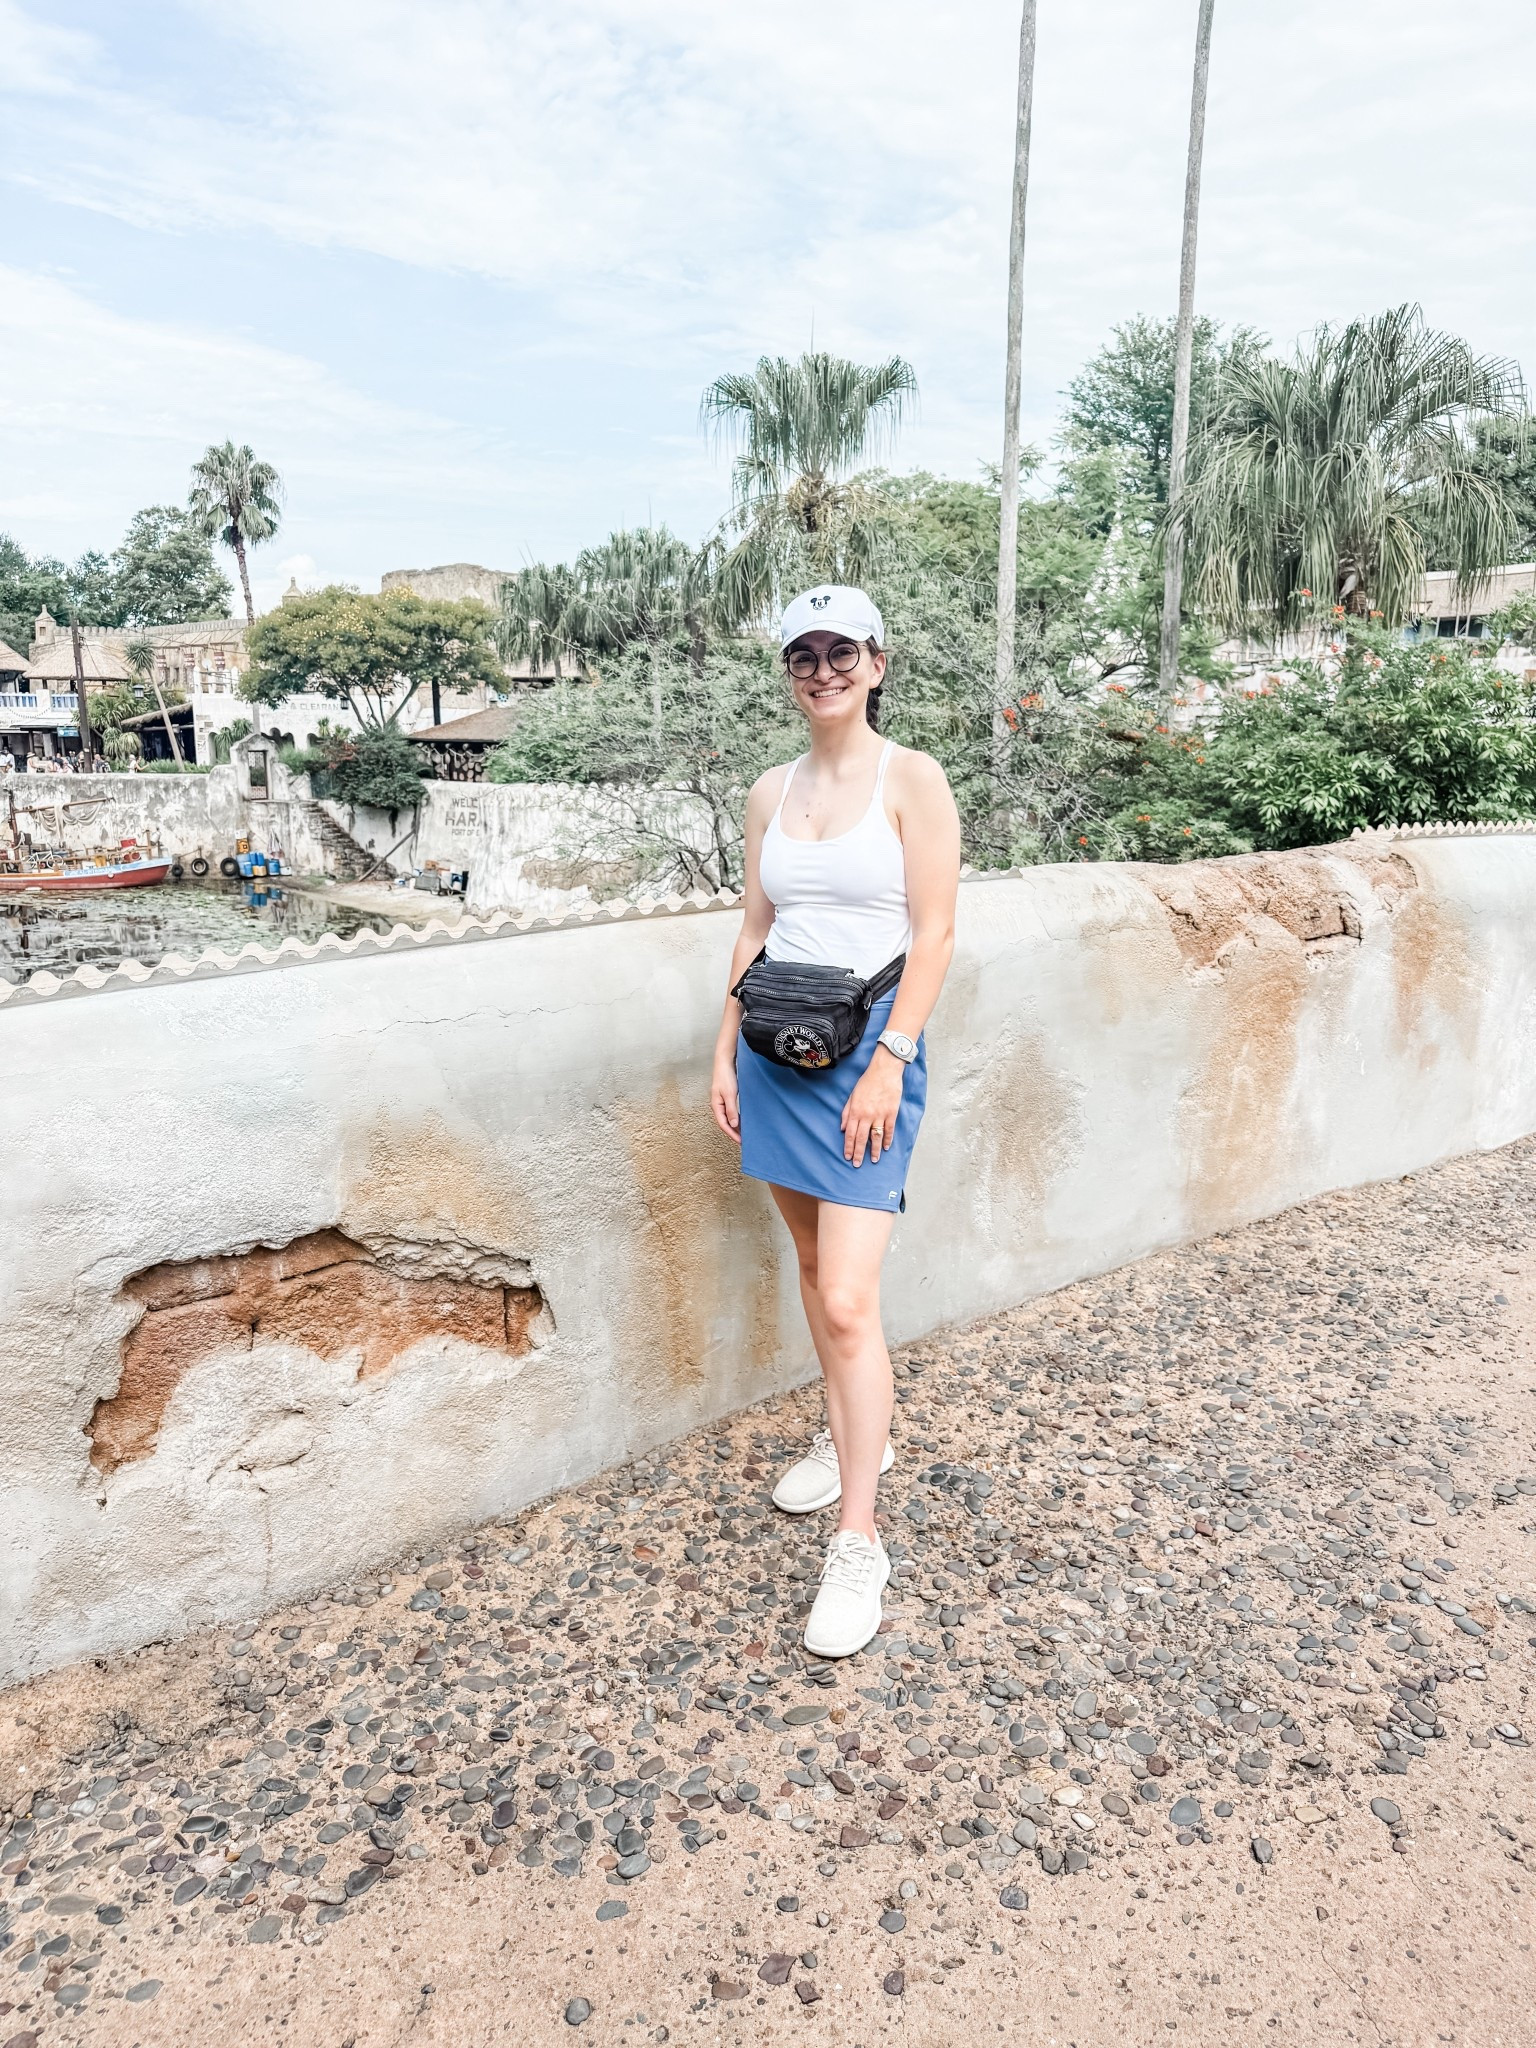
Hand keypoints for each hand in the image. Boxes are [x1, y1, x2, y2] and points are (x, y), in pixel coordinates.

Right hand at [711, 1044, 740, 1144]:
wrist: (724, 1062)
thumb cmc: (725, 1077)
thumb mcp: (730, 1094)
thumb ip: (731, 1110)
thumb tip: (734, 1125)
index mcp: (716, 1106)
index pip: (723, 1125)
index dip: (732, 1134)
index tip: (740, 1142)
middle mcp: (717, 1106)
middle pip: (725, 1123)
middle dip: (733, 1133)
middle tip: (743, 1141)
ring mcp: (721, 1102)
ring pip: (728, 1118)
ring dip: (735, 1126)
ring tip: (743, 1134)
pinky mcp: (726, 1098)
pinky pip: (730, 1112)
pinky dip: (736, 1119)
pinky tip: (742, 1121)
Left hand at [841, 1047, 904, 1166]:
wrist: (884, 1071)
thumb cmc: (867, 1082)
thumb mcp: (852, 1095)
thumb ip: (846, 1112)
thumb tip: (843, 1128)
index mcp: (856, 1111)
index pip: (851, 1134)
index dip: (849, 1147)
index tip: (848, 1157)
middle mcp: (867, 1115)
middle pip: (862, 1138)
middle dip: (859, 1153)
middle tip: (857, 1164)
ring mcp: (880, 1115)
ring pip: (876, 1137)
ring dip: (875, 1150)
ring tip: (874, 1160)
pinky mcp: (891, 1113)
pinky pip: (889, 1129)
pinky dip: (888, 1139)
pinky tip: (886, 1147)